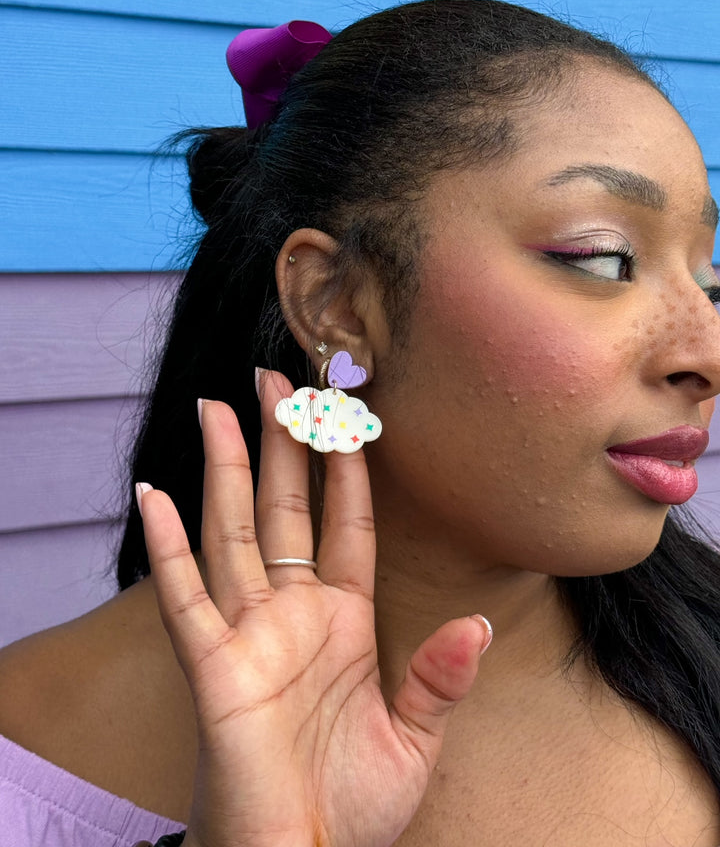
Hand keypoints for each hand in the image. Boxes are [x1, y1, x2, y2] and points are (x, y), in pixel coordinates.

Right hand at [138, 371, 491, 846]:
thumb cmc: (349, 807)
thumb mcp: (413, 741)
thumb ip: (439, 679)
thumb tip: (477, 625)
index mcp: (345, 623)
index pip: (346, 525)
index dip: (348, 470)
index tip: (350, 418)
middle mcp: (293, 615)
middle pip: (285, 508)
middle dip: (282, 443)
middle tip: (277, 382)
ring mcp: (249, 635)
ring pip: (233, 531)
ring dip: (224, 468)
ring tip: (217, 407)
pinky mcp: (212, 668)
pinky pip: (184, 597)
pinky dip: (166, 547)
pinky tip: (154, 495)